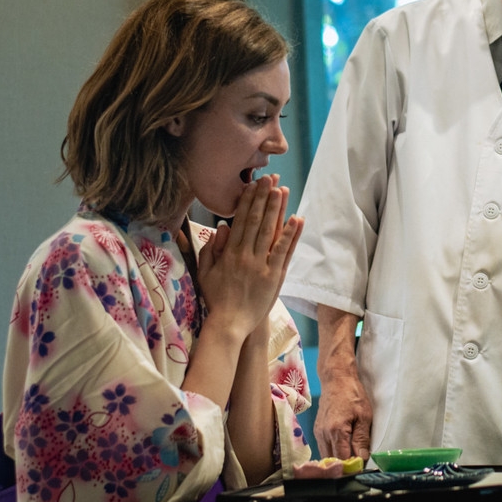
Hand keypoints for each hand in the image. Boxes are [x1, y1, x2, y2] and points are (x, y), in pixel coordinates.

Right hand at [194, 174, 302, 343]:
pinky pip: (283, 251)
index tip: (252, 185)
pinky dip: (290, 235)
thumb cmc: (216, 298)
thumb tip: (222, 227)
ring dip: (277, 209)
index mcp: (229, 253)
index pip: (240, 221)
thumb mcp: (205, 272)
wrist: (230, 324)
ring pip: (270, 231)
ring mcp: (261, 265)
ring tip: (282, 190)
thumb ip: (211, 249)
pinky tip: (296, 219)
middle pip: (256, 221)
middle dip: (263, 198)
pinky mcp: (274, 276)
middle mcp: (246, 255)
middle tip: (269, 178)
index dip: (247, 201)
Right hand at [314, 367, 373, 461]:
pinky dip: (333, 453)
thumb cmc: (353, 395)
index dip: (352, 467)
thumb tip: (362, 459)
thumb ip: (362, 439)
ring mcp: (317, 433)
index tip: (361, 468)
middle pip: (332, 461)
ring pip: (326, 456)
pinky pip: (324, 448)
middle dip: (344, 466)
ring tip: (351, 459)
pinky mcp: (317, 431)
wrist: (336, 379)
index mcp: (336, 431)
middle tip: (357, 465)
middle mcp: (323, 435)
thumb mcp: (364, 416)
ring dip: (338, 460)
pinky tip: (343, 450)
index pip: (342, 459)